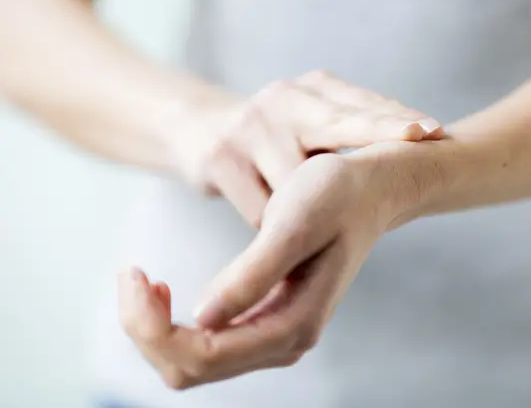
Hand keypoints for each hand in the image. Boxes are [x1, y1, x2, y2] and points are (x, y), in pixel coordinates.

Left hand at [117, 152, 409, 388]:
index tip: (135, 273)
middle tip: (131, 274)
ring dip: (157, 328)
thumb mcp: (294, 223)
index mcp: (293, 323)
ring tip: (142, 280)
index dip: (155, 326)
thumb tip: (202, 315)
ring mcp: (277, 333)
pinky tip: (166, 290)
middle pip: (192, 368)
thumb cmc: (337, 196)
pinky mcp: (268, 318)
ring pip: (195, 361)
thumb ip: (253, 274)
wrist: (370, 191)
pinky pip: (208, 344)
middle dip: (147, 330)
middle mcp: (285, 340)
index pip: (206, 354)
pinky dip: (174, 324)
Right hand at [171, 70, 442, 226]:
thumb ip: (347, 132)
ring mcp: (250, 127)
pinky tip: (274, 223)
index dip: (394, 120)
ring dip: (311, 207)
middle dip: (382, 131)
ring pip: (300, 185)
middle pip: (339, 124)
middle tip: (421, 136)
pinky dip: (276, 223)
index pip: (361, 106)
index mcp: (311, 89)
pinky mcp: (221, 159)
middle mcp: (282, 101)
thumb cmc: (274, 135)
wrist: (200, 130)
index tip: (432, 131)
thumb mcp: (309, 121)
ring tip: (314, 215)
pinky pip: (266, 212)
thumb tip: (410, 154)